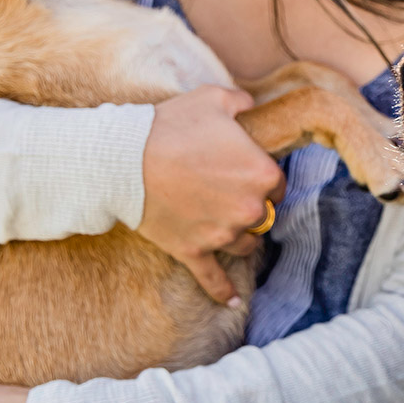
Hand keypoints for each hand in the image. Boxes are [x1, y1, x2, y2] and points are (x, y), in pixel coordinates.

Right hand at [139, 85, 285, 303]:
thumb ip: (240, 101)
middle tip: (231, 194)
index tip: (247, 170)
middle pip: (264, 216)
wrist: (125, 160)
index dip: (262, 176)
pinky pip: (213, 278)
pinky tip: (233, 303)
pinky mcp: (193, 251)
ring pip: (245, 245)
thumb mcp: (212, 99)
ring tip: (229, 228)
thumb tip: (251, 104)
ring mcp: (221, 234)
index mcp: (262, 174)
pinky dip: (224, 292)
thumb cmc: (171, 126)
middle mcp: (249, 210)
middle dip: (252, 207)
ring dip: (240, 237)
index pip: (278, 184)